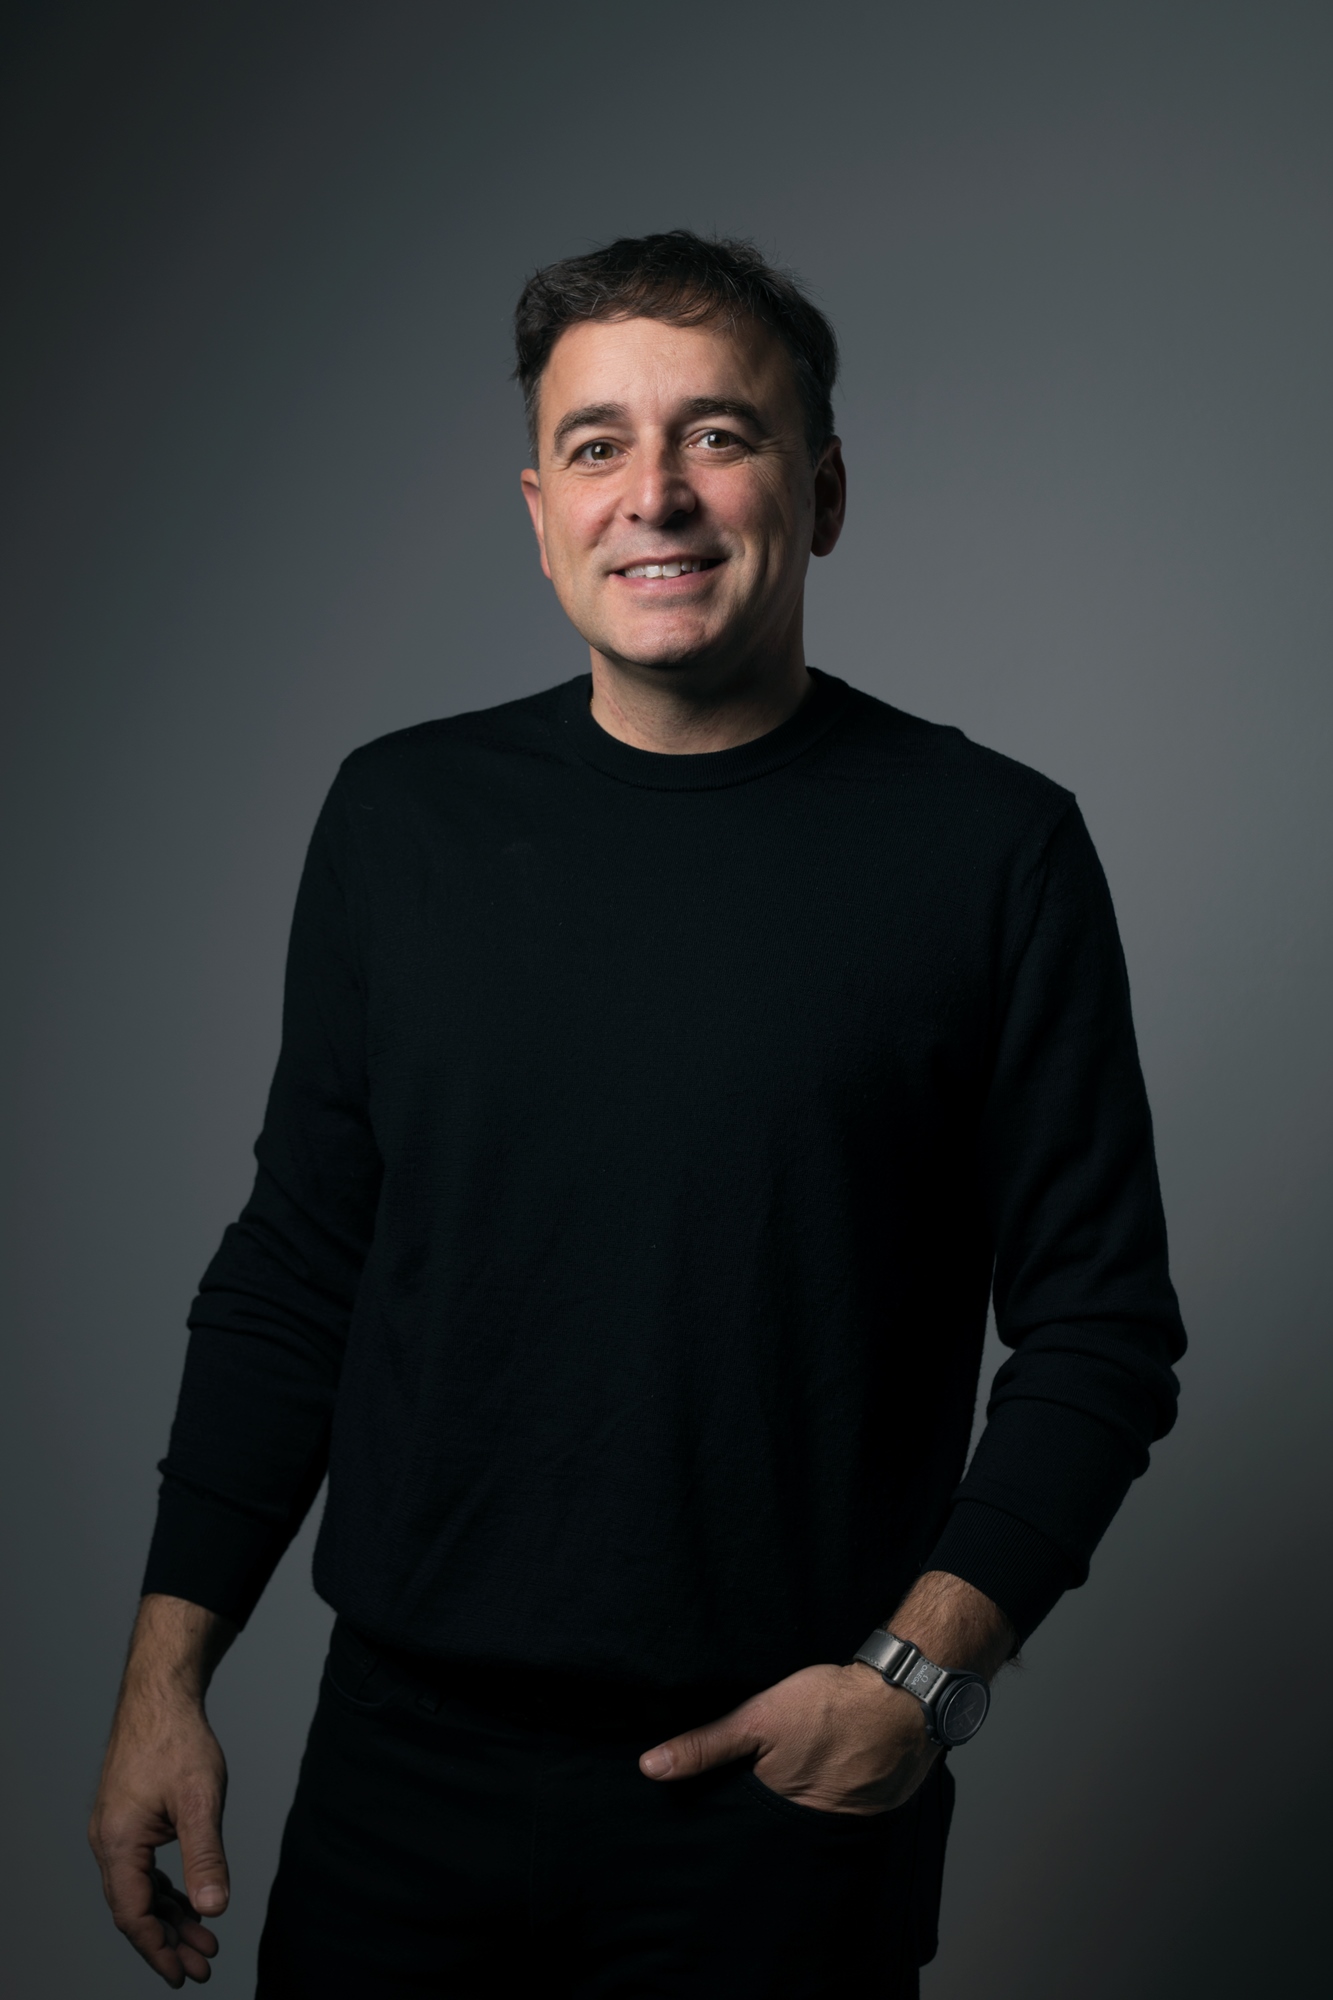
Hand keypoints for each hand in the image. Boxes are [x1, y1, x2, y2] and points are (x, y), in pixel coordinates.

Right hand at [89, 1596, 235, 1986]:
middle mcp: (108, 1841)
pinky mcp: (128, 1819)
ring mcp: (116, 1830)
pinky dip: (166, 1890)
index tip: (184, 1974)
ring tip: (204, 1941)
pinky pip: (143, 1868)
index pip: (133, 1914)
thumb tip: (214, 1909)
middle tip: (202, 1965)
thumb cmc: (177, 1739)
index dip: (158, 1948)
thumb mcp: (201, 1800)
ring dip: (170, 1916)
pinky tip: (190, 1903)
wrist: (161, 1694)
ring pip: (140, 1889)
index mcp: (118, 1842)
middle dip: (169, 1940)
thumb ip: (206, 1858)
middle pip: (135, 1908)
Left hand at [639, 1660, 937, 1814]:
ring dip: (800, 1806)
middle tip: (760, 1788)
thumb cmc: (830, 1706)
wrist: (903, 1699)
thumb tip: (651, 1768)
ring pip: (809, 1821)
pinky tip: (828, 1773)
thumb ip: (706, 1746)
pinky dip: (833, 1798)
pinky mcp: (873, 1809)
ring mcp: (848, 1822)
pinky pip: (843, 1813)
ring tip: (797, 1778)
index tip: (709, 1815)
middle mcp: (813, 1827)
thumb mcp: (758, 1718)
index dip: (727, 1821)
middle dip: (762, 1816)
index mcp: (778, 1810)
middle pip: (775, 1829)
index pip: (742, 1830)